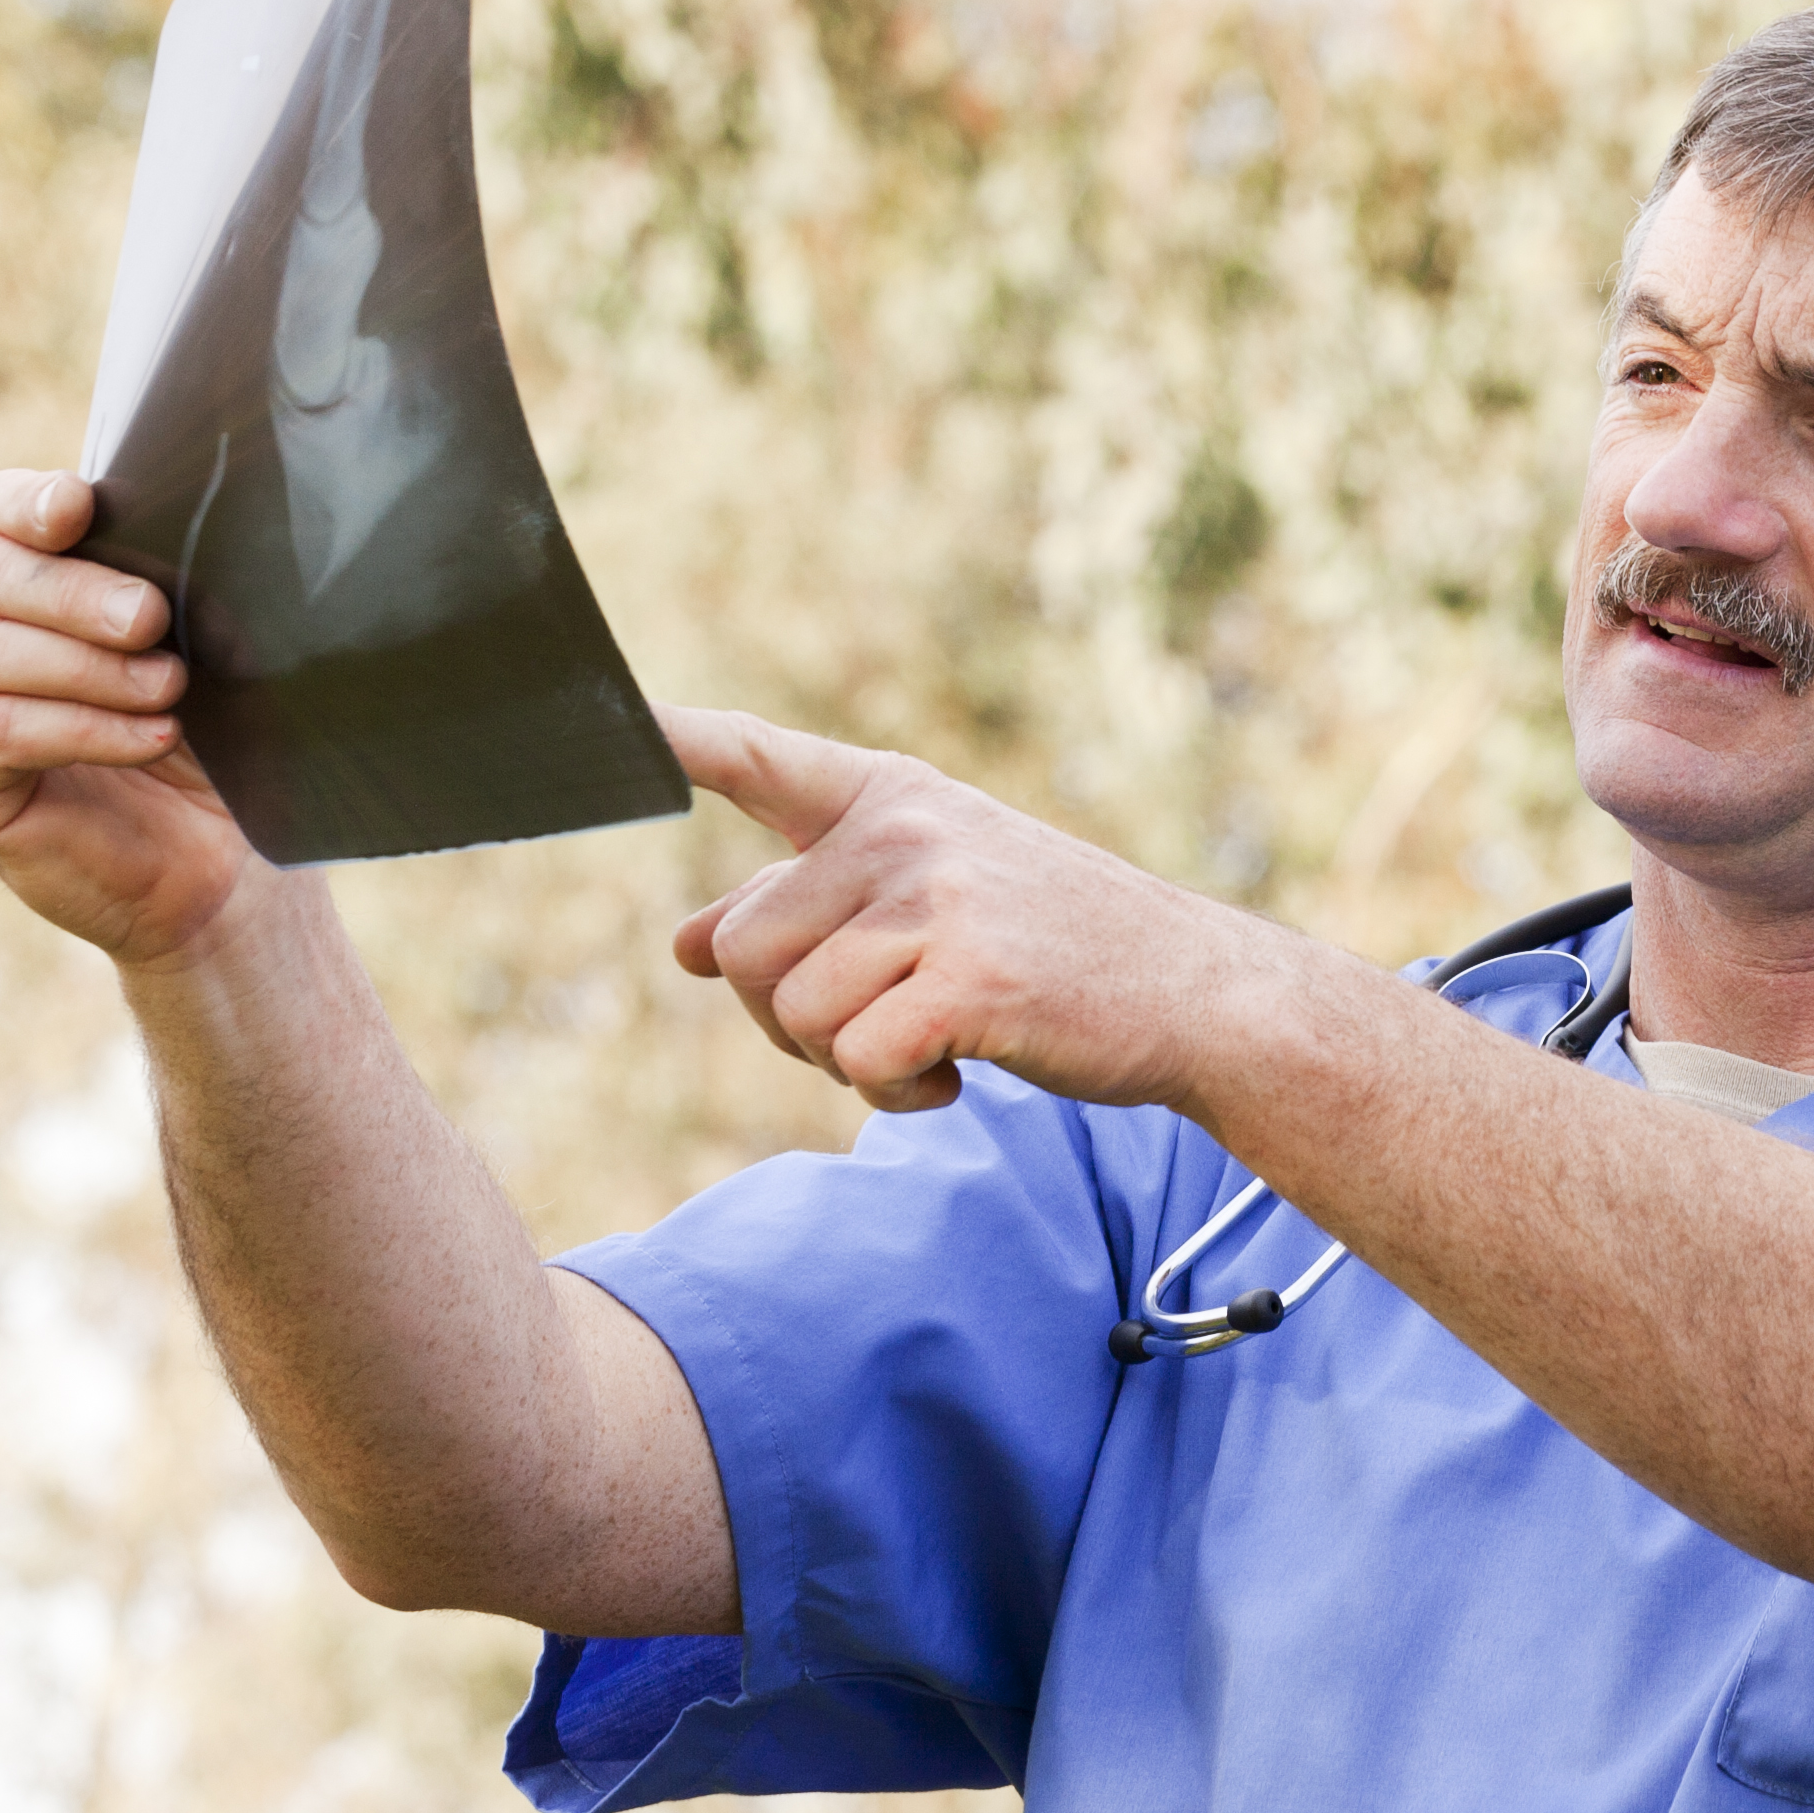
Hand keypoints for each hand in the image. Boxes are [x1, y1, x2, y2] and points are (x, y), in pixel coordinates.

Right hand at [0, 469, 263, 967]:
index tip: (80, 507)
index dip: (24, 502)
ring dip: (87, 665)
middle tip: (153, 618)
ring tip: (170, 686)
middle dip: (73, 590)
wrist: (214, 864)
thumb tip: (185, 518)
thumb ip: (160, 584)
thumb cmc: (207, 743)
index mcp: (16, 590)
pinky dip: (82, 727)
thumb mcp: (193, 648)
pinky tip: (153, 738)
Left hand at [662, 707, 1286, 1116]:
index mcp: (895, 799)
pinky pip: (860, 1061)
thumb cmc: (1055, 949)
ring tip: (932, 1044)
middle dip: (789, 1017)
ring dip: (848, 1064)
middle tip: (878, 1026)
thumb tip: (685, 944)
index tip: (618, 718)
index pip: (764, 759)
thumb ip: (812, 910)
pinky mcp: (970, 978)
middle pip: (748, 948)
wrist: (1196, 993)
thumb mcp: (932, 904)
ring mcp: (939, 899)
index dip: (679, 741)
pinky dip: (897, 1094)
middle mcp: (909, 831)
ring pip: (798, 1014)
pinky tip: (958, 1073)